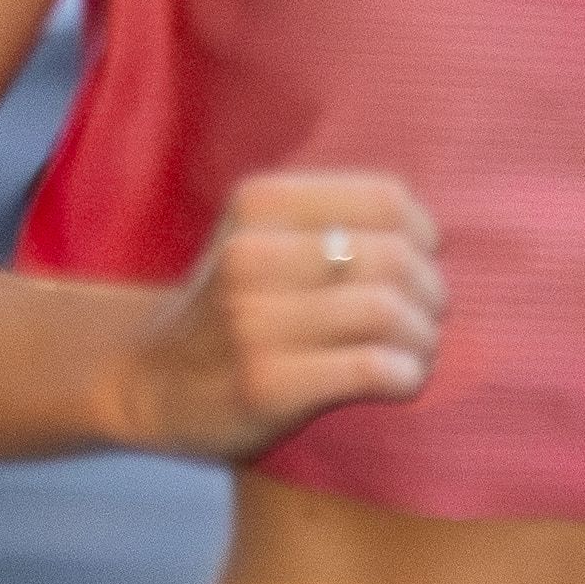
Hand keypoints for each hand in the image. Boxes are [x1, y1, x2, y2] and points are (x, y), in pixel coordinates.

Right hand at [111, 170, 439, 462]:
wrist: (151, 382)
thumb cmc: (234, 309)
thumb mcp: (264, 237)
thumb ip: (336, 221)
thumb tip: (433, 238)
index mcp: (260, 203)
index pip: (387, 198)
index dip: (424, 236)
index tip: (418, 266)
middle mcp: (251, 254)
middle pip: (396, 258)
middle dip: (431, 296)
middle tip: (424, 322)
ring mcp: (253, 322)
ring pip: (389, 312)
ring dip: (423, 340)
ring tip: (415, 354)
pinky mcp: (266, 385)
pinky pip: (372, 369)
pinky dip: (406, 376)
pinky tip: (399, 382)